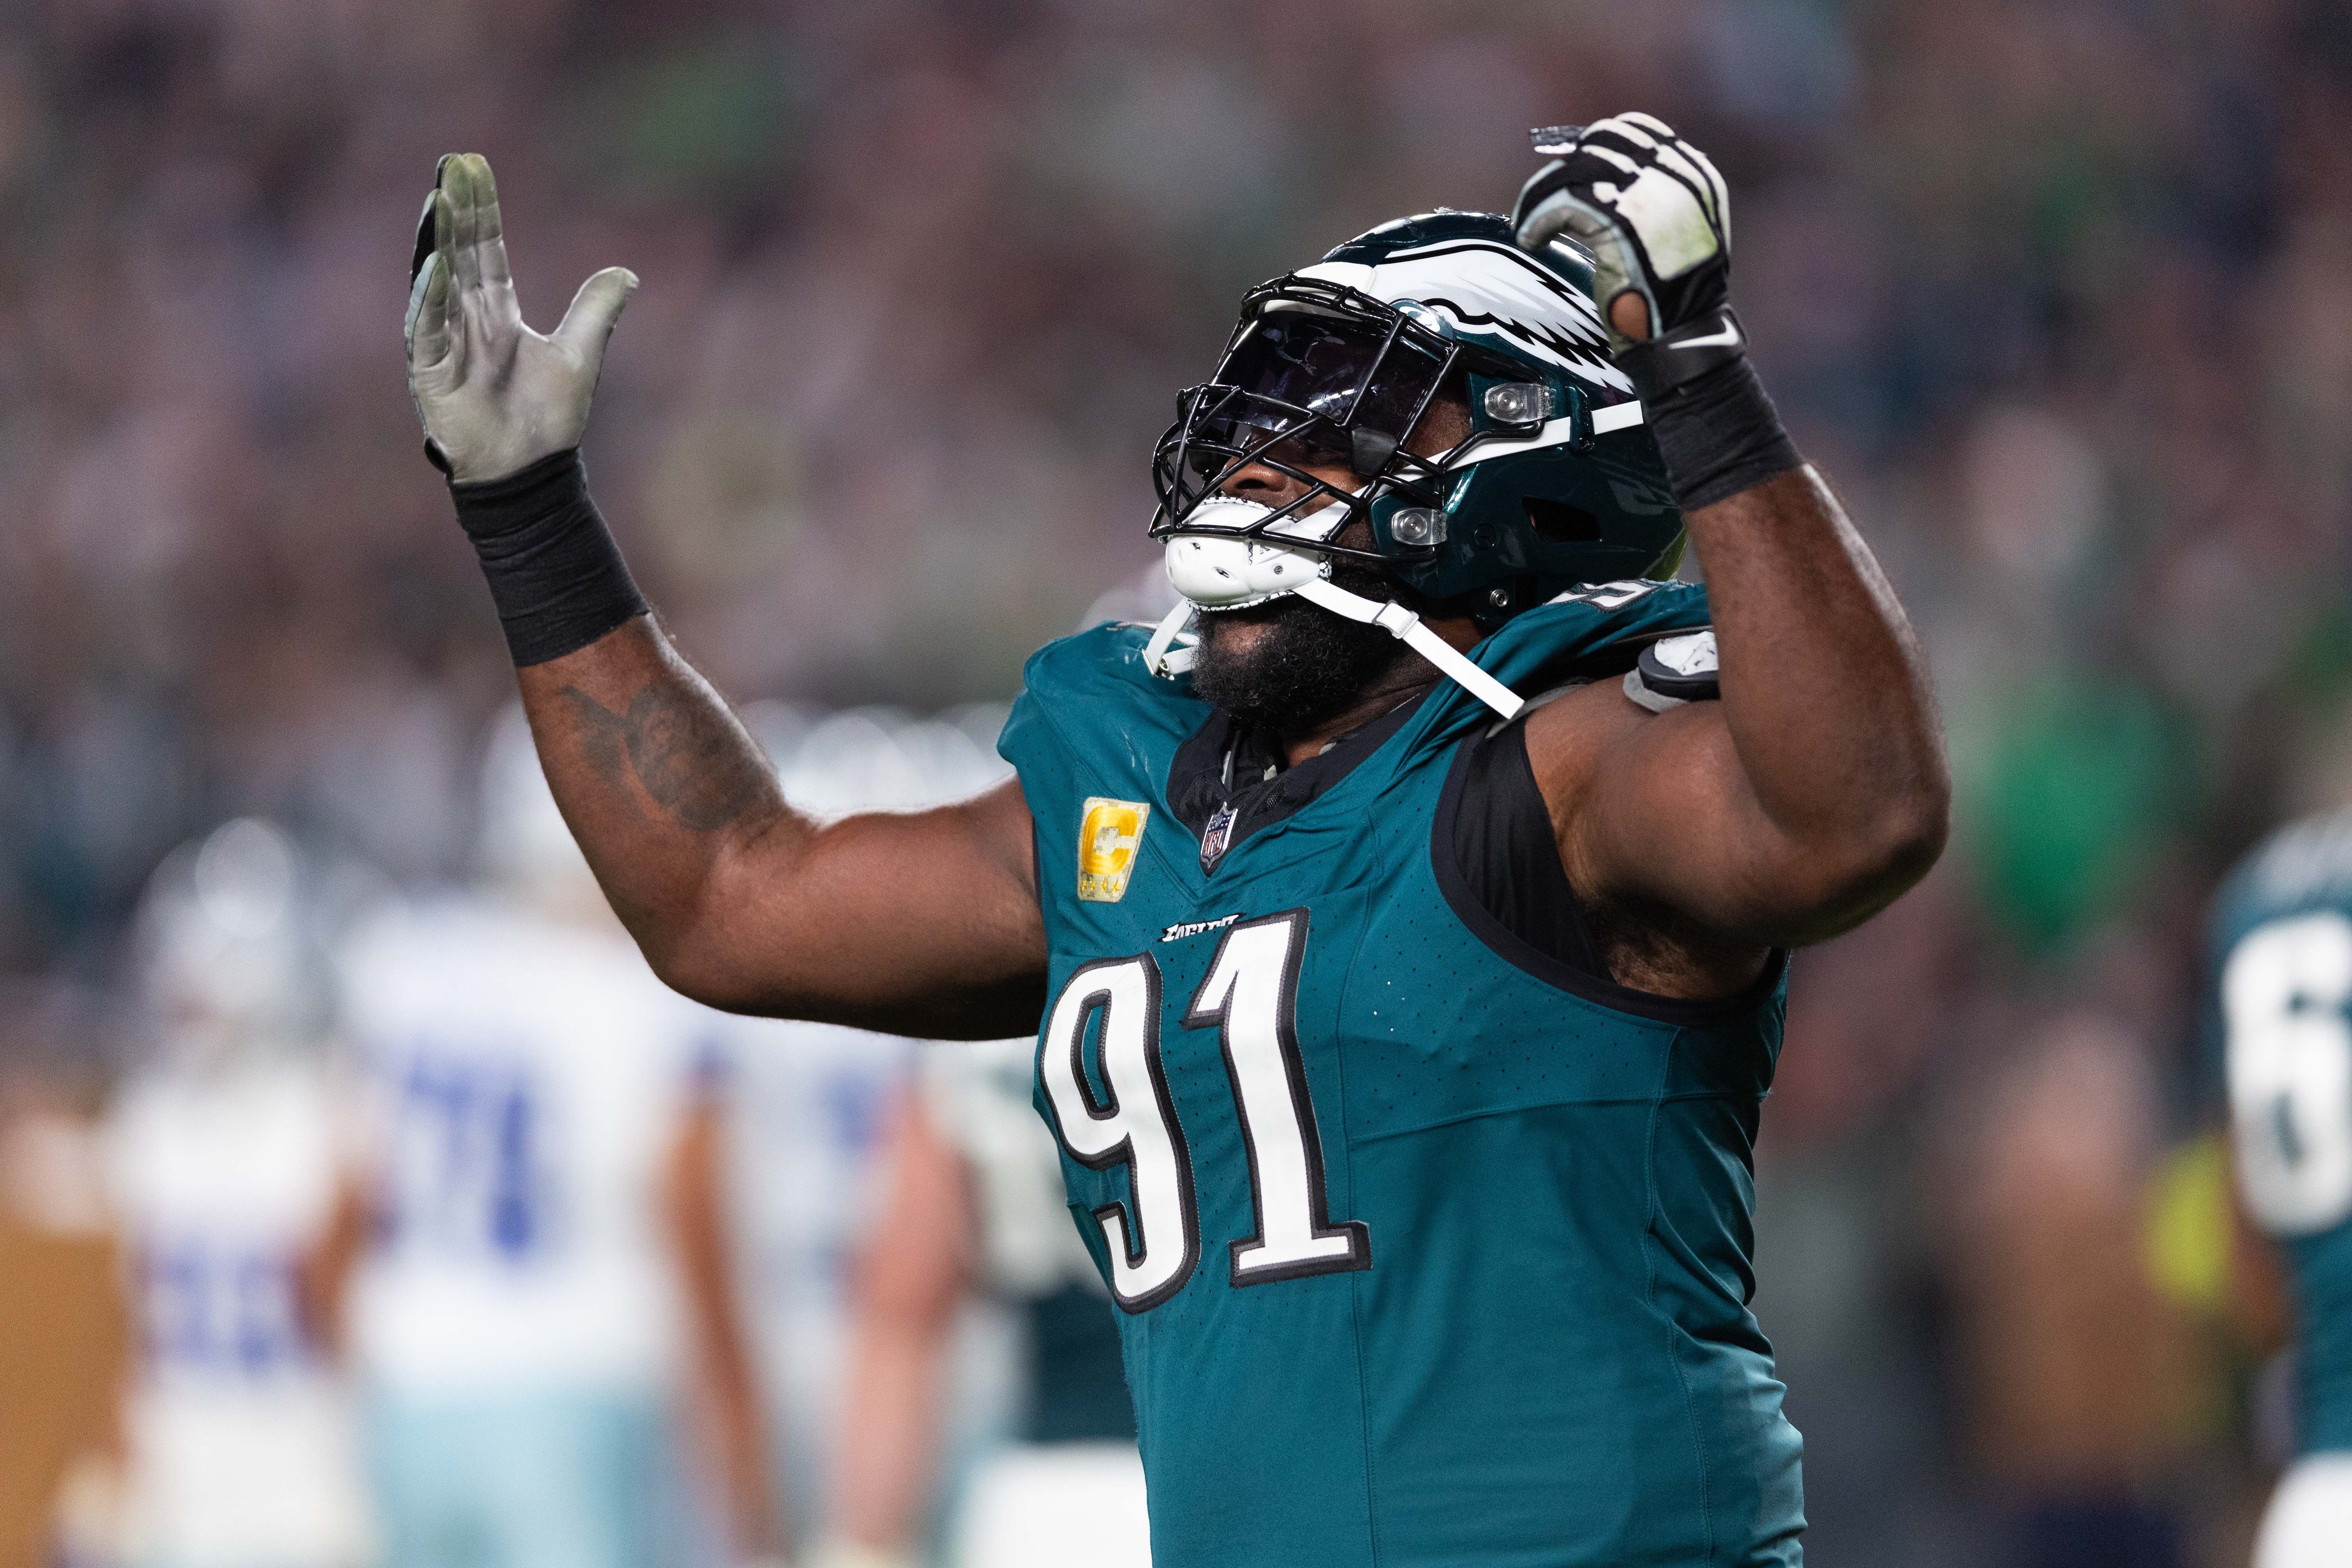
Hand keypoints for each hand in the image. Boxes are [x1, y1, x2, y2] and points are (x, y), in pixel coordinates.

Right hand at [403, 153, 637, 482]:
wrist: (533, 470)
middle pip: (458, 252)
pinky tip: (434, 266)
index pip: (485, 248)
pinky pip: (426, 330)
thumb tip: (626, 273)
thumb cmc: (548, 418)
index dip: (480, 208)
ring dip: (437, 241)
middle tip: (451, 164)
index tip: (472, 164)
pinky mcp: (430, 373)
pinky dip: (430, 299)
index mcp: (496, 311)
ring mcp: (444, 344)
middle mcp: (465, 319)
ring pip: (437, 282)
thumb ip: (596, 312)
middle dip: (454, 209)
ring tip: (439, 199)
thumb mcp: (580, 354)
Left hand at [1512, 114, 1729, 352]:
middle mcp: (1677, 177)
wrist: (1680, 336)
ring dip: (1544, 194)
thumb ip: (1650, 195)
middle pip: (1604, 141)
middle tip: (1549, 201)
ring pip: (1577, 168)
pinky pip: (1561, 202)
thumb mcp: (1673, 229)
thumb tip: (1592, 169)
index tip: (1574, 173)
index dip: (1598, 145)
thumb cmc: (1669, 294)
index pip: (1640, 130)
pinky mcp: (1617, 222)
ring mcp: (1650, 196)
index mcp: (1696, 175)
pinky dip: (1537, 219)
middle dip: (1569, 167)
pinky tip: (1533, 240)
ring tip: (1533, 225)